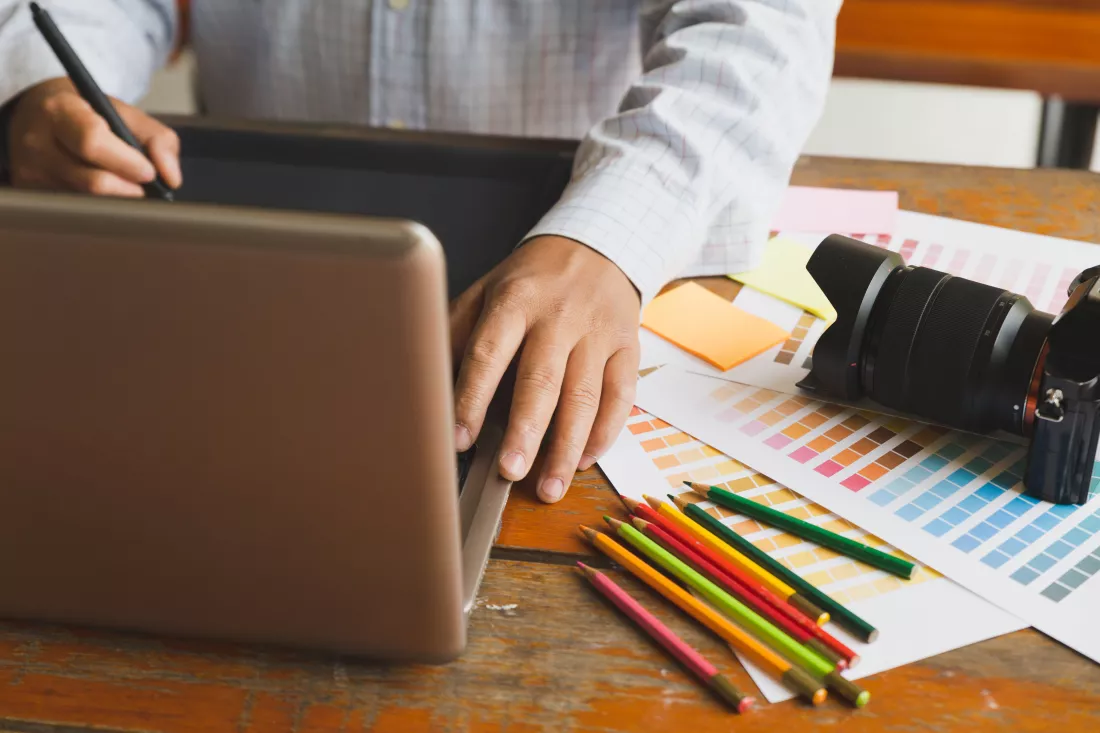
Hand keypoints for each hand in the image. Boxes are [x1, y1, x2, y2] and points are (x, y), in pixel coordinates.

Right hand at [6, 77, 180, 195]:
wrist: (36, 113)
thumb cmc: (87, 113)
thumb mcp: (124, 112)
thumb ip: (158, 139)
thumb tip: (171, 178)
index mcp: (61, 111)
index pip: (93, 142)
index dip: (127, 163)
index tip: (148, 172)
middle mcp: (38, 142)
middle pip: (93, 182)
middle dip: (129, 189)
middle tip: (143, 185)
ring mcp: (31, 172)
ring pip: (88, 203)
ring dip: (117, 200)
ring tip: (123, 184)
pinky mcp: (31, 193)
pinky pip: (76, 211)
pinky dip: (99, 206)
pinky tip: (104, 193)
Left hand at [450, 236, 640, 502]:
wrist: (598, 246)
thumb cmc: (531, 281)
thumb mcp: (486, 291)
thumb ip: (459, 334)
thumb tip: (429, 385)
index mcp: (515, 301)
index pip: (490, 354)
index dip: (472, 398)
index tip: (459, 439)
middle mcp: (558, 316)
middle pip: (542, 380)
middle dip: (526, 430)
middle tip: (510, 471)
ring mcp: (598, 332)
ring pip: (585, 396)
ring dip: (566, 447)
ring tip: (549, 487)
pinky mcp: (628, 347)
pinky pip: (621, 396)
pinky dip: (605, 433)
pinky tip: (583, 459)